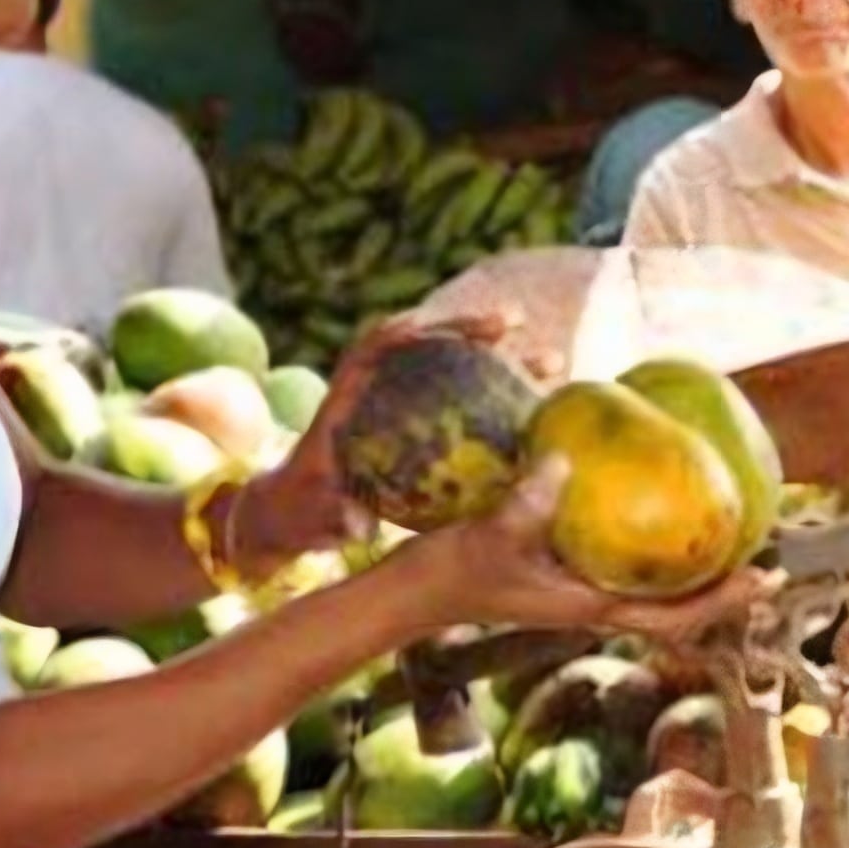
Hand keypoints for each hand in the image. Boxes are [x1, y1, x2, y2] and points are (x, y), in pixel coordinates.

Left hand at [230, 309, 520, 572]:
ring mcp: (404, 403)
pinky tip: (544, 406)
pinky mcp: (424, 423)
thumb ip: (332, 517)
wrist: (298, 515)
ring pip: (459, 368)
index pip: (372, 348)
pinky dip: (505, 396)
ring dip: (503, 357)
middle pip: (426, 343)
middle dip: (469, 328)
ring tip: (550, 359)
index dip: (401, 333)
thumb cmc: (302, 514)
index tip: (432, 326)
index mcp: (344, 401)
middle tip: (513, 324)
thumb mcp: (313, 516)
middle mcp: (377, 391)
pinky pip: (471, 401)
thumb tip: (358, 523)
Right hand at [398, 455, 778, 639]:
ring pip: (653, 582)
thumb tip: (564, 460)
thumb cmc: (451, 572)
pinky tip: (658, 495)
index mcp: (590, 607)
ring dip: (693, 561)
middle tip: (769, 542)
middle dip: (725, 581)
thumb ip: (526, 503)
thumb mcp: (489, 534)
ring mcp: (580, 587)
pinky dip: (650, 536)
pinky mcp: (562, 568)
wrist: (412, 591)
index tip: (768, 578)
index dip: (724, 601)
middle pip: (678, 603)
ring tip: (729, 521)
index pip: (675, 617)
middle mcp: (595, 601)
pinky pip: (623, 555)